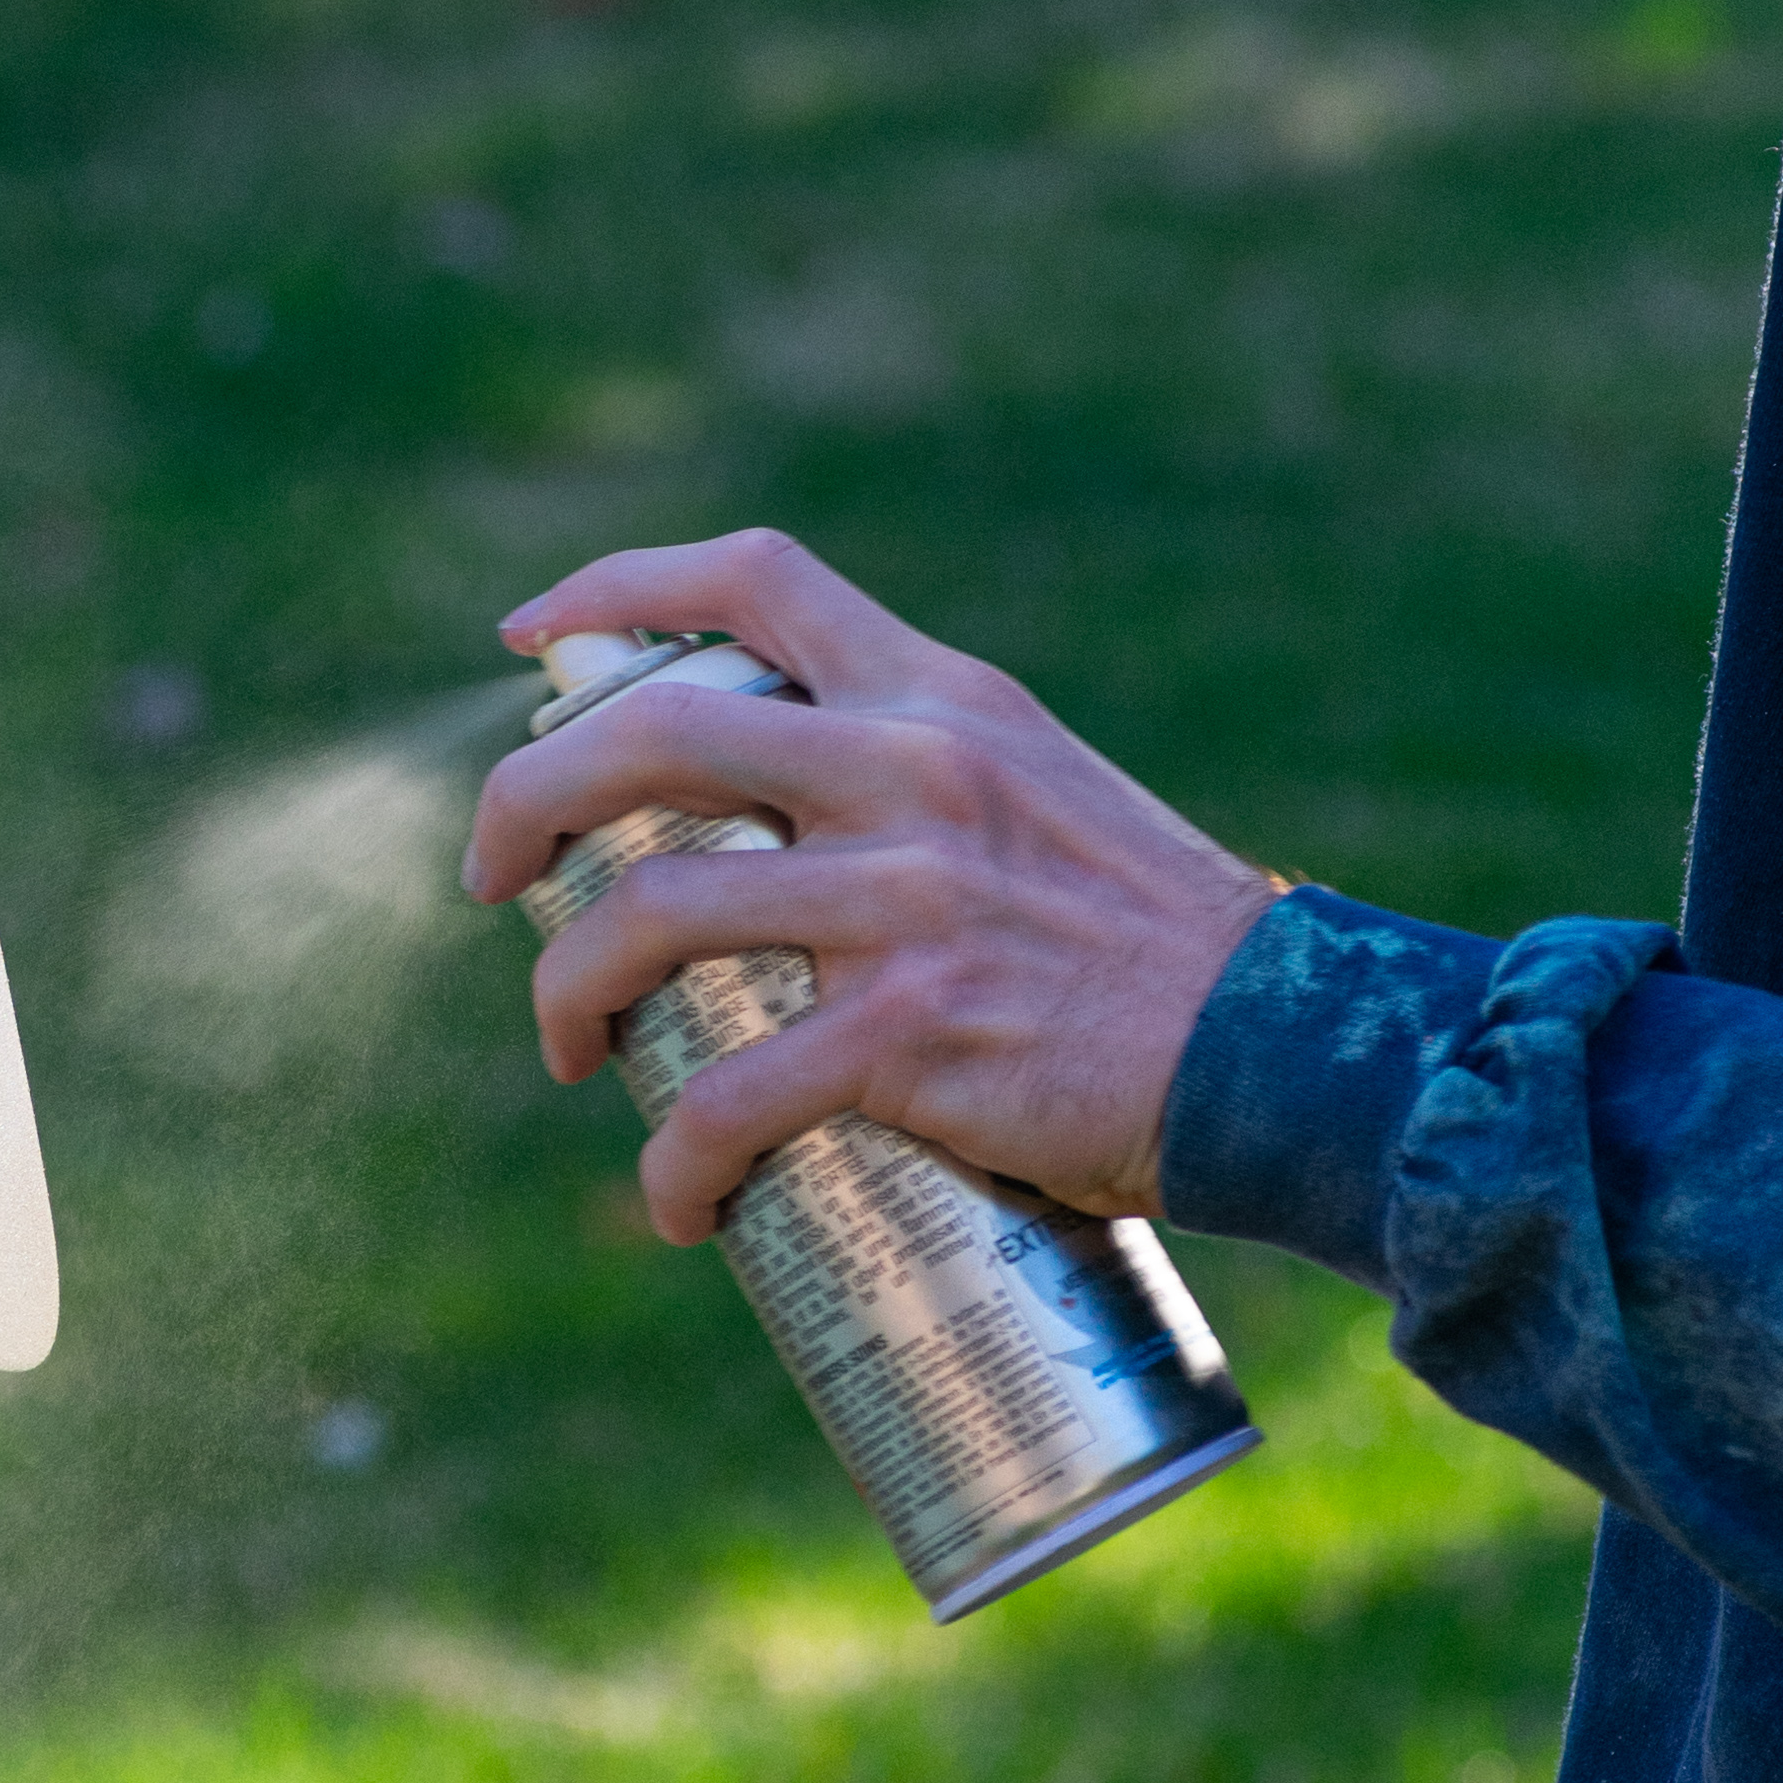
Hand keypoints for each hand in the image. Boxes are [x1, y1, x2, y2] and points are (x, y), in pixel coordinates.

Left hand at [459, 524, 1275, 1226]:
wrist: (1290, 1053)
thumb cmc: (1161, 953)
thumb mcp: (1044, 803)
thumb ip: (928, 789)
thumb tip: (787, 840)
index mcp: (943, 698)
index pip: (757, 578)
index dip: (616, 588)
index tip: (533, 638)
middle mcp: (913, 771)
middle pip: (648, 737)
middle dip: (525, 799)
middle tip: (492, 875)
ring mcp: (904, 900)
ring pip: (650, 915)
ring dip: (569, 993)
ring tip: (571, 1050)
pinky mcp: (906, 1033)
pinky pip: (725, 1097)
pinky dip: (671, 1162)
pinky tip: (679, 1203)